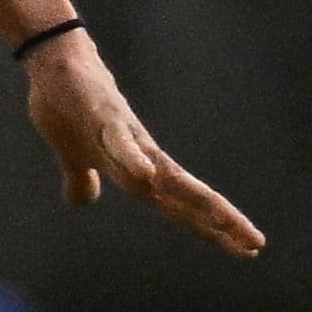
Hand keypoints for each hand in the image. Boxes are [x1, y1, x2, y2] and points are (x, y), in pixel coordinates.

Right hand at [23, 31, 259, 256]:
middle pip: (187, 193)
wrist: (55, 62)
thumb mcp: (71, 153)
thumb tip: (82, 201)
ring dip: (194, 198)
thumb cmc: (67, 105)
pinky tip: (144, 174)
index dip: (209, 227)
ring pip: (165, 173)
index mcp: (135, 166)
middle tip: (255, 245)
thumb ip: (81, 178)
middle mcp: (142, 154)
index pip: (179, 203)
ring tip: (222, 224)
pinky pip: (118, 141)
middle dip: (219, 219)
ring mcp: (125, 135)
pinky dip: (132, 157)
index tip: (245, 249)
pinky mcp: (102, 116)